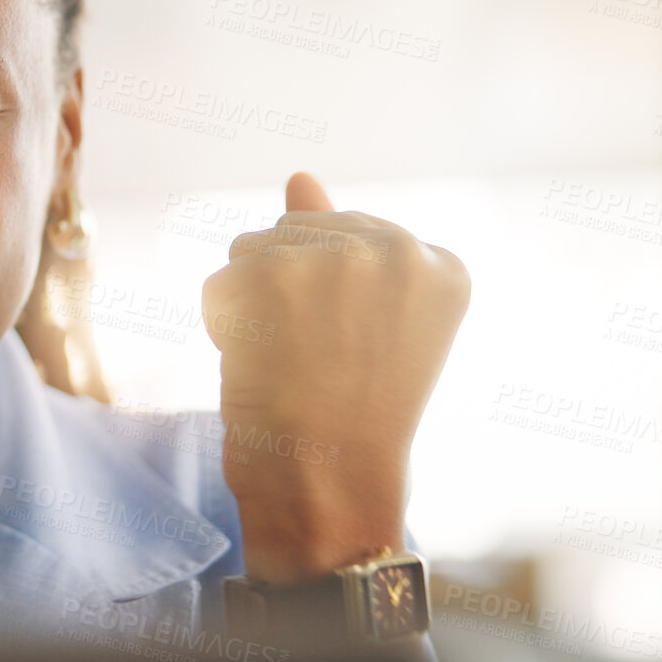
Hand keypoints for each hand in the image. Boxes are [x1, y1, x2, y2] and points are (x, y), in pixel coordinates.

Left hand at [201, 173, 467, 582]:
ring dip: (254, 310)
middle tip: (321, 364)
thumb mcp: (365, 322)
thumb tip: (300, 176)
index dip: (333, 305)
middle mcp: (398, 248)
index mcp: (442, 265)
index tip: (356, 354)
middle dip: (289, 296)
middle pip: (297, 234)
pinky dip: (224, 331)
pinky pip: (219, 287)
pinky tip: (261, 371)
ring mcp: (334, 257)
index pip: (349, 239)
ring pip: (252, 252)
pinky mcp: (270, 274)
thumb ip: (339, 239)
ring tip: (292, 366)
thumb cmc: (350, 418)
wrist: (327, 486)